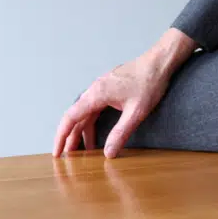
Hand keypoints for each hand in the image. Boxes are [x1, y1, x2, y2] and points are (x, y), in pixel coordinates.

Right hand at [52, 29, 195, 158]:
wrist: (160, 61)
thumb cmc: (150, 82)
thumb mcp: (136, 112)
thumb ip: (120, 133)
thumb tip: (108, 153)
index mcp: (97, 94)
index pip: (71, 117)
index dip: (62, 136)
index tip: (57, 152)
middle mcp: (95, 89)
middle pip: (76, 116)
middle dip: (71, 137)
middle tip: (68, 156)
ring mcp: (102, 87)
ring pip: (86, 112)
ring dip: (83, 131)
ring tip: (84, 150)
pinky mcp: (110, 87)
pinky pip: (94, 107)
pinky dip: (92, 121)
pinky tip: (96, 133)